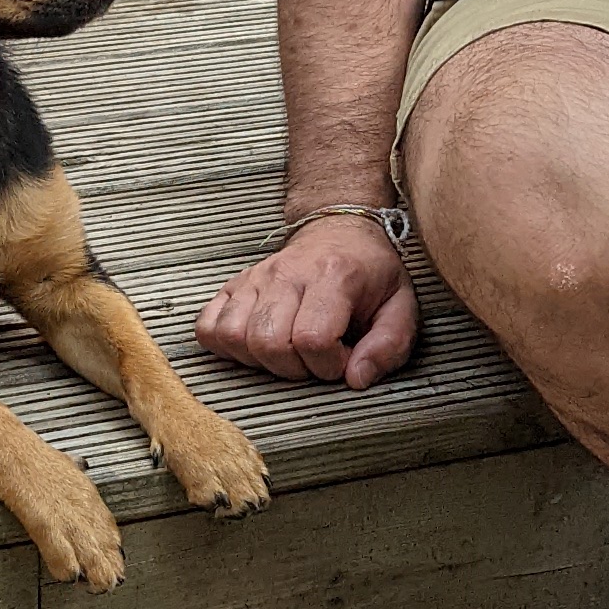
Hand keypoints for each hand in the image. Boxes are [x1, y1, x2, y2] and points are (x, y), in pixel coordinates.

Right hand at [196, 219, 418, 389]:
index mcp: (334, 276)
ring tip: (286, 354)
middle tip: (313, 361)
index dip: (327, 365)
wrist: (340, 229)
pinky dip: (225, 345)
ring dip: (258, 360)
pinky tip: (255, 345)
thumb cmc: (371, 274)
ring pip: (233, 335)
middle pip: (267, 341)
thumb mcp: (400, 307)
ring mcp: (255, 277)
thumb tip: (356, 379)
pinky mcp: (234, 285)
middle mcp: (288, 273)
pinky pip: (208, 325)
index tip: (341, 360)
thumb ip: (388, 346)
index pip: (312, 338)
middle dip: (292, 369)